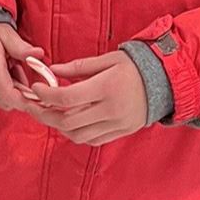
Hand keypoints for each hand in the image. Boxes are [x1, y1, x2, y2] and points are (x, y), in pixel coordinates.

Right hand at [0, 21, 46, 111]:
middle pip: (4, 100)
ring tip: (11, 71)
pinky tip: (2, 75)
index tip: (36, 95)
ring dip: (10, 91)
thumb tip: (38, 54)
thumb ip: (22, 48)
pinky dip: (0, 89)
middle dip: (19, 93)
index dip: (24, 100)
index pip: (7, 94)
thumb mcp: (7, 34)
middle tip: (22, 74)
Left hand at [24, 50, 148, 145]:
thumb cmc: (135, 66)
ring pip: (77, 135)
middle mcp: (111, 110)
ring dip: (59, 126)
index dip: (46, 95)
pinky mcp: (121, 132)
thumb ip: (78, 67)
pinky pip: (92, 140)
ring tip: (50, 113)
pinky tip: (70, 122)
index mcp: (106, 88)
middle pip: (67, 121)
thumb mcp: (108, 59)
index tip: (36, 89)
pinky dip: (76, 134)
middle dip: (44, 115)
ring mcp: (117, 124)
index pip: (67, 97)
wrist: (166, 82)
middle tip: (34, 106)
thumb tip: (52, 70)